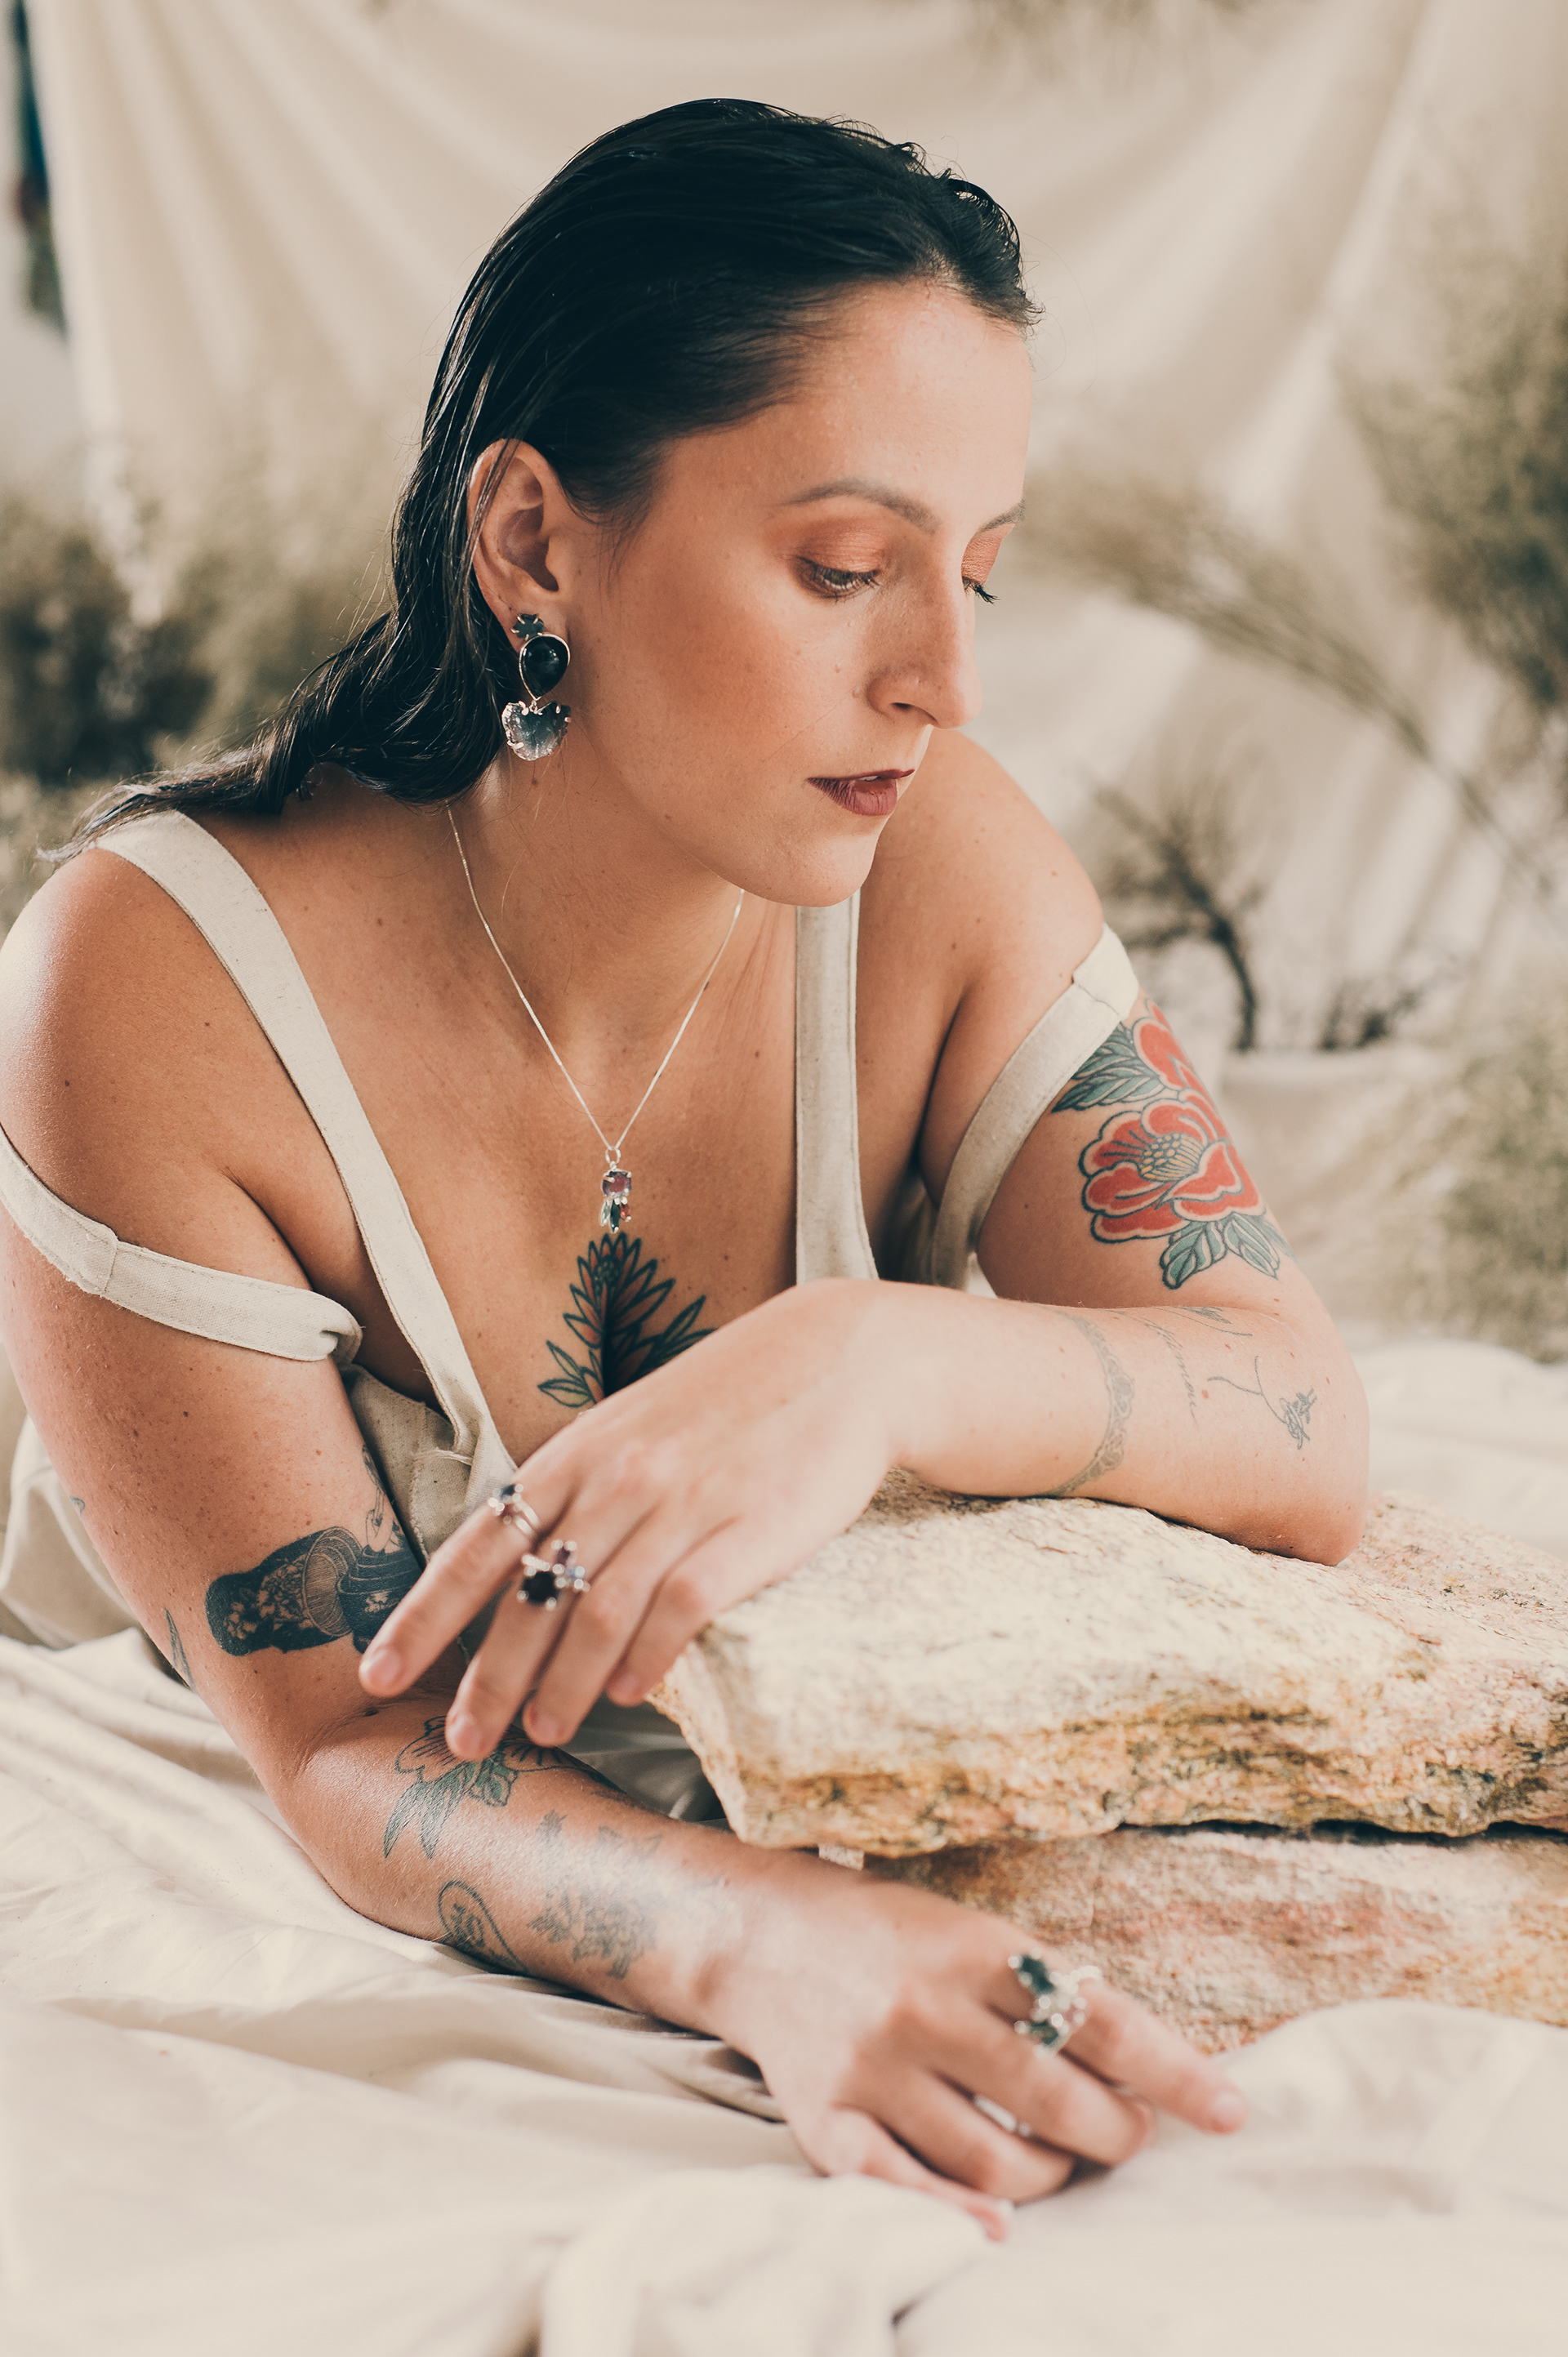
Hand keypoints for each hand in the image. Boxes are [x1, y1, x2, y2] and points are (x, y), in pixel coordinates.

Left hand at [359, 1280, 909, 1757]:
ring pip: (594, 1613)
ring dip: (560, 1685)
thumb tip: (526, 1566)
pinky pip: (677, 1609)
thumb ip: (583, 1488)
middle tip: (460, 1741)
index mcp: (580, 1452)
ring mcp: (681, 1505)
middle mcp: (617, 1479)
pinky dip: (645, 1660)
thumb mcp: (638, 1426)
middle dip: (484, 1677)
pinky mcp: (745, 1532)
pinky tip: (631, 1694)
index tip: (378, 1671)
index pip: (477, 1544)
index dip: (423, 1614)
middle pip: (528, 1595)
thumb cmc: (735, 1402)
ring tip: (541, 1733)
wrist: (844, 1361)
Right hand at [712, 1856, 1245, 2236]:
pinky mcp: (825, 2119)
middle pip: (1056, 2102)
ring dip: (1050, 2177)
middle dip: (1116, 2133)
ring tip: (1059, 2160)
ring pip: (992, 2163)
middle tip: (1127, 2134)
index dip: (1174, 2071)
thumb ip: (1039, 1988)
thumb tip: (1139, 2067)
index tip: (1230, 2111)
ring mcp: (872, 2069)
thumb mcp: (971, 1931)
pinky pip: (901, 2188)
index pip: (1100, 2019)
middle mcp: (924, 2007)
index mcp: (973, 1948)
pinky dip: (956, 2217)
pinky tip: (996, 2227)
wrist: (760, 1933)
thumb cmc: (890, 1935)